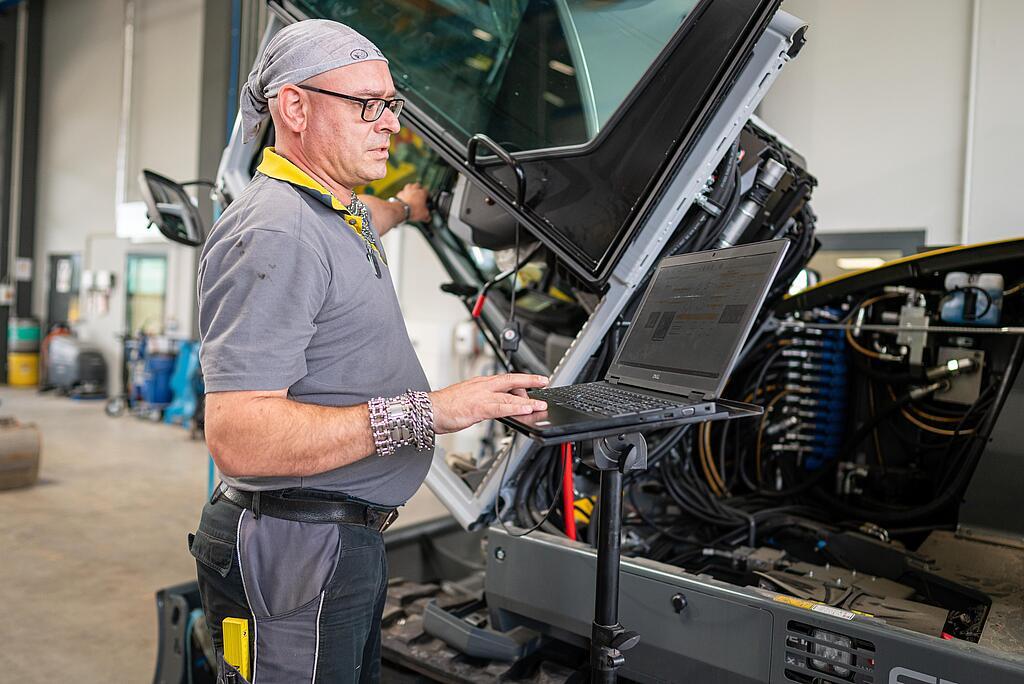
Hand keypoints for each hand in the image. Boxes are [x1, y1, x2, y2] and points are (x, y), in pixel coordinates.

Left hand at [396, 182, 430, 221]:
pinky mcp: (399, 194)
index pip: (427, 191)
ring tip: (411, 194)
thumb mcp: (424, 215)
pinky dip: (403, 194)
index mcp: (422, 193)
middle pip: (418, 185)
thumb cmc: (413, 210)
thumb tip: (427, 217)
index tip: (427, 199)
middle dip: (419, 188)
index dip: (427, 195)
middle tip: (419, 194)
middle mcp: (414, 189)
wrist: (401, 210)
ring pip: (409, 186)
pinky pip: (402, 192)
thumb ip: (427, 215)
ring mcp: (406, 191)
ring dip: (411, 189)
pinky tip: (404, 199)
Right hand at [429, 373, 548, 433]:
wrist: (429, 410)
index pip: (504, 379)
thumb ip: (483, 402)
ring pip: (510, 395)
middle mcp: (482, 386)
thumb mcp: (468, 400)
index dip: (520, 379)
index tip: (532, 380)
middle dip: (529, 380)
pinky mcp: (479, 407)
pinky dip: (516, 408)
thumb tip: (496, 407)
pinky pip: (502, 407)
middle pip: (511, 380)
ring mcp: (481, 396)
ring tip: (540, 404)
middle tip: (544, 381)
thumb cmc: (444, 407)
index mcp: (480, 383)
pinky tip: (526, 409)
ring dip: (528, 399)